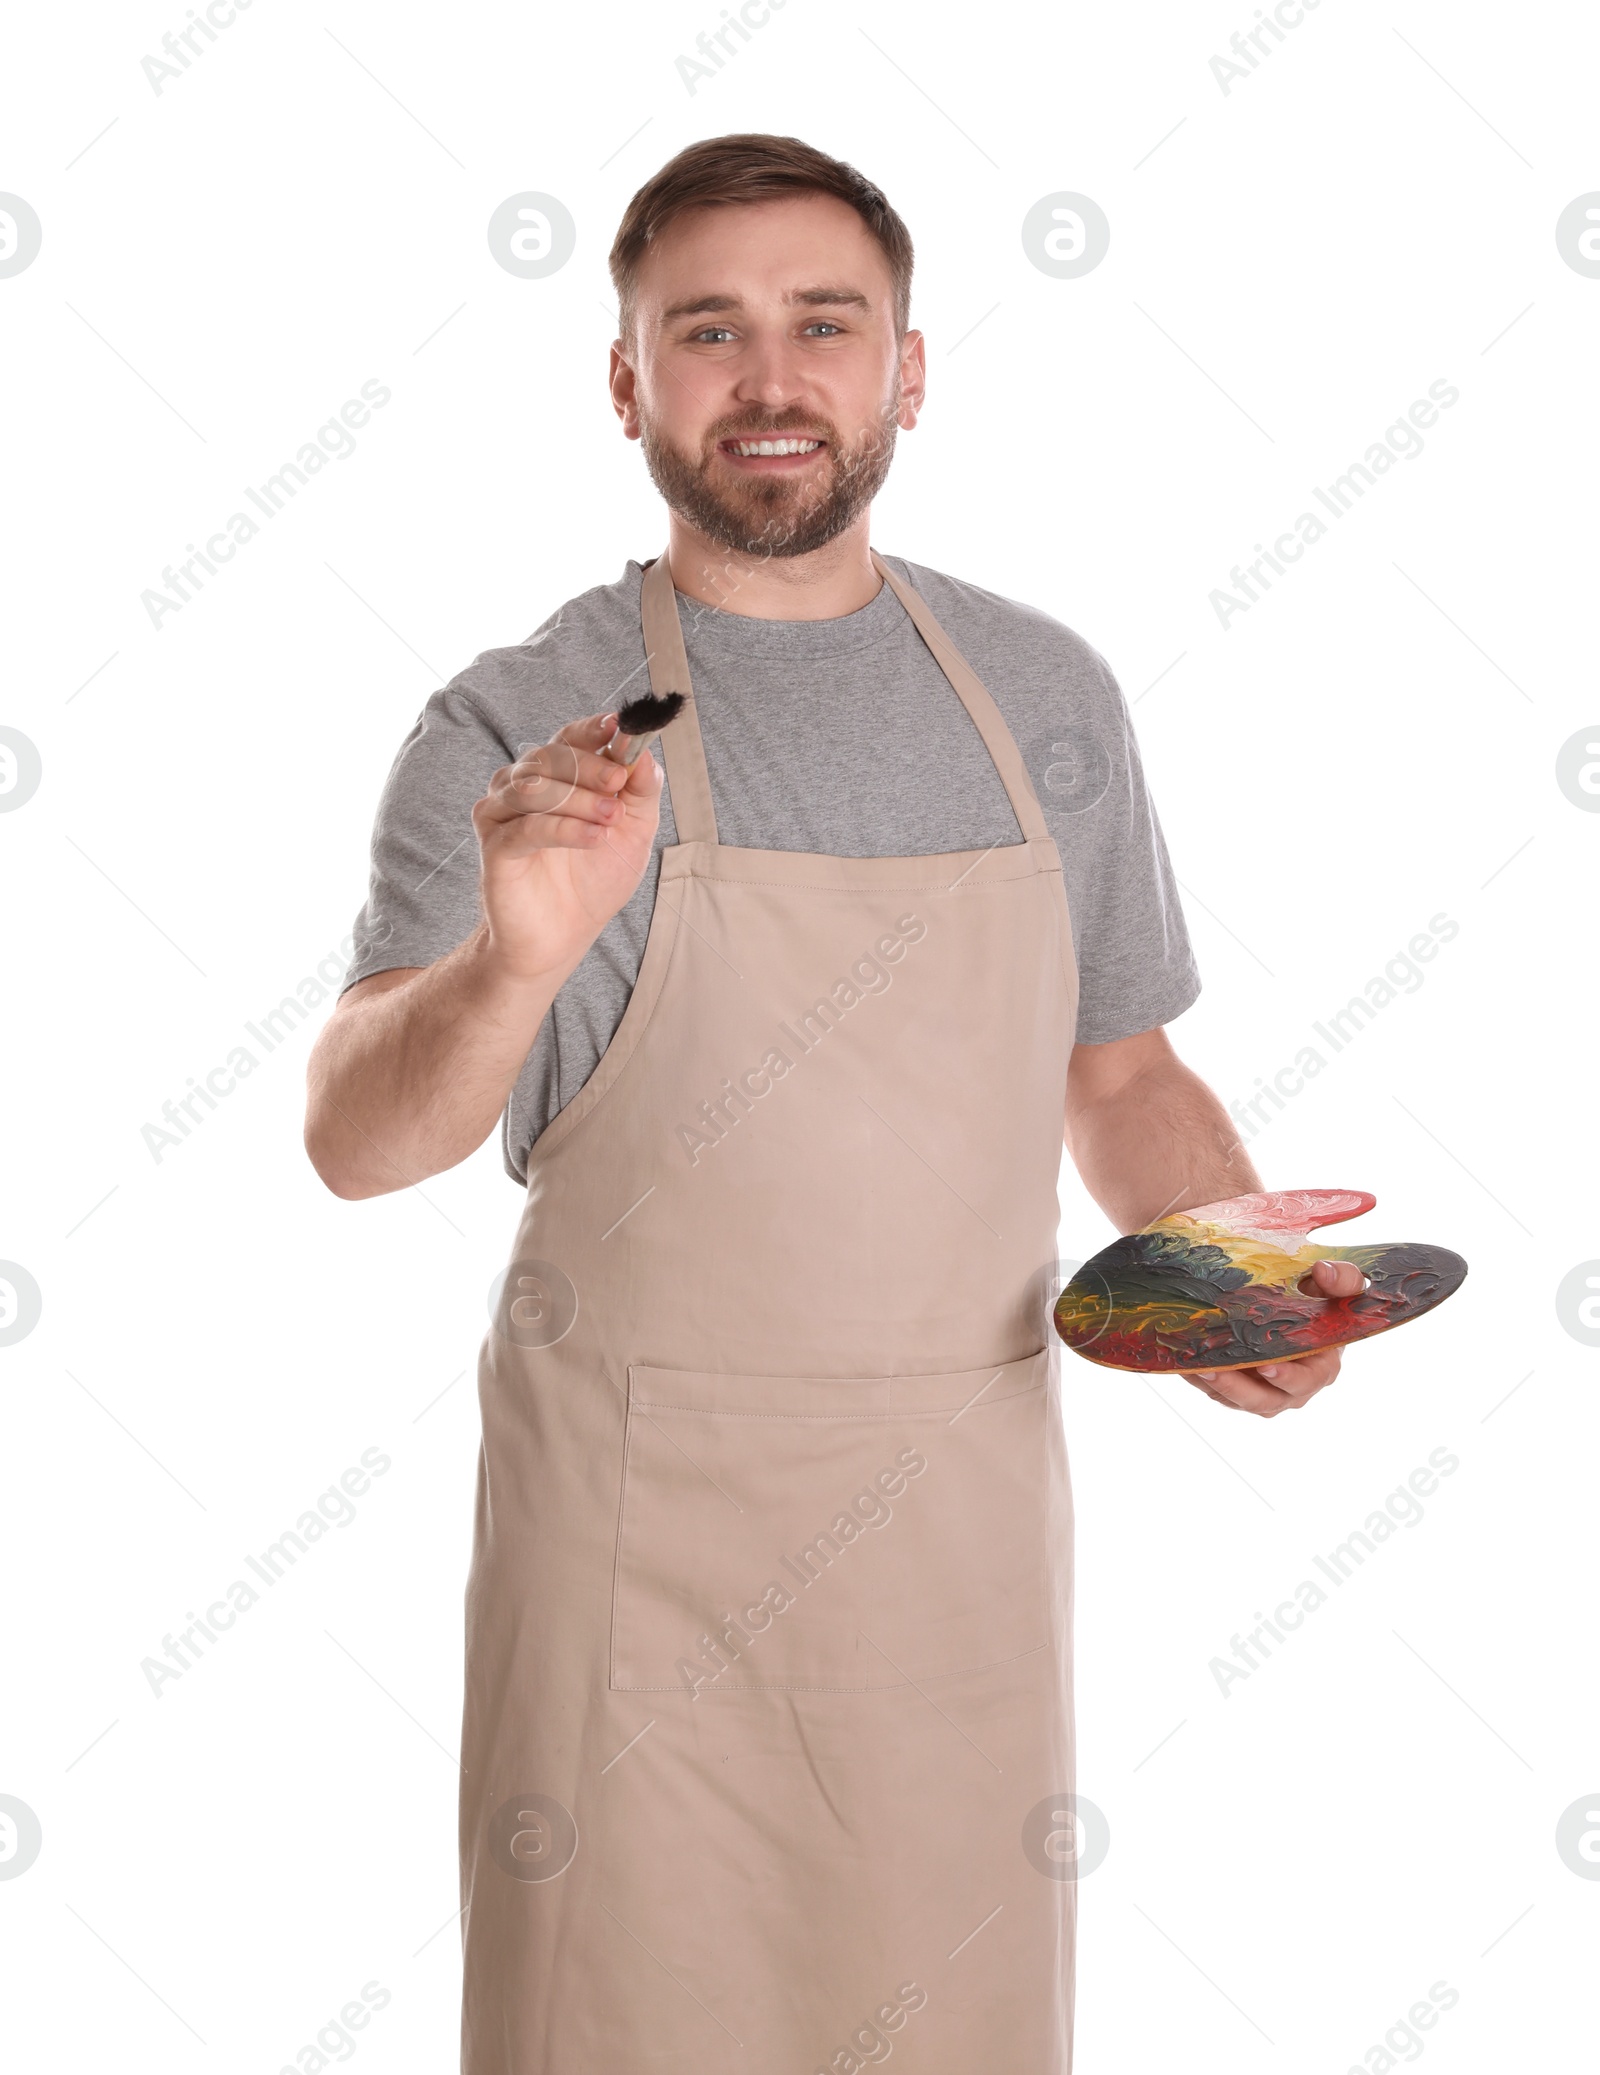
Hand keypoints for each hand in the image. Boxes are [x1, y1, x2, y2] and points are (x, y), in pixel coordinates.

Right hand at [471, 711, 662, 984]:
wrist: (561, 936)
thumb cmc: (593, 880)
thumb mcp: (632, 833)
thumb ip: (639, 791)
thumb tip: (646, 752)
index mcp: (555, 775)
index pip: (569, 738)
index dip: (592, 730)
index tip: (619, 725)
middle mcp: (522, 786)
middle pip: (551, 756)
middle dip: (591, 766)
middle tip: (620, 783)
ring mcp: (503, 814)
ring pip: (536, 787)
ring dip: (580, 799)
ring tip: (611, 818)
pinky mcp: (495, 846)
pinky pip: (528, 827)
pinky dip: (565, 829)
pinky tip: (594, 838)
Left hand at [1180, 1259, 1366, 1415]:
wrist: (1296, 1309)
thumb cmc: (1320, 1302)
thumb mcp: (1335, 1287)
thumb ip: (1342, 1279)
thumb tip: (1324, 1271)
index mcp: (1321, 1369)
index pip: (1304, 1381)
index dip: (1286, 1377)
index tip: (1266, 1366)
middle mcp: (1293, 1389)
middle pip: (1265, 1400)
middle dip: (1236, 1386)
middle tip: (1211, 1368)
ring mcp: (1266, 1393)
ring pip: (1237, 1399)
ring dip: (1213, 1385)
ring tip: (1191, 1365)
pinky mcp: (1241, 1389)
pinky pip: (1218, 1391)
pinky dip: (1201, 1379)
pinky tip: (1182, 1362)